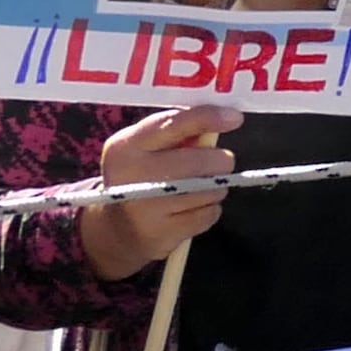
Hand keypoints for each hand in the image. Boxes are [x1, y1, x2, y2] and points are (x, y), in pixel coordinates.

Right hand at [77, 107, 237, 275]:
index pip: (172, 124)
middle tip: (218, 163)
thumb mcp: (145, 149)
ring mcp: (146, 208)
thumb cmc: (141, 177)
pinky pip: (209, 214)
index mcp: (125, 147)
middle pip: (201, 162)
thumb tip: (223, 118)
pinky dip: (210, 210)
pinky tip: (191, 209)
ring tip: (197, 188)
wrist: (116, 229)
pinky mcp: (163, 233)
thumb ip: (177, 132)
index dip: (207, 118)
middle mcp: (132, 177)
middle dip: (219, 161)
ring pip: (211, 189)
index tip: (234, 117)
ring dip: (215, 187)